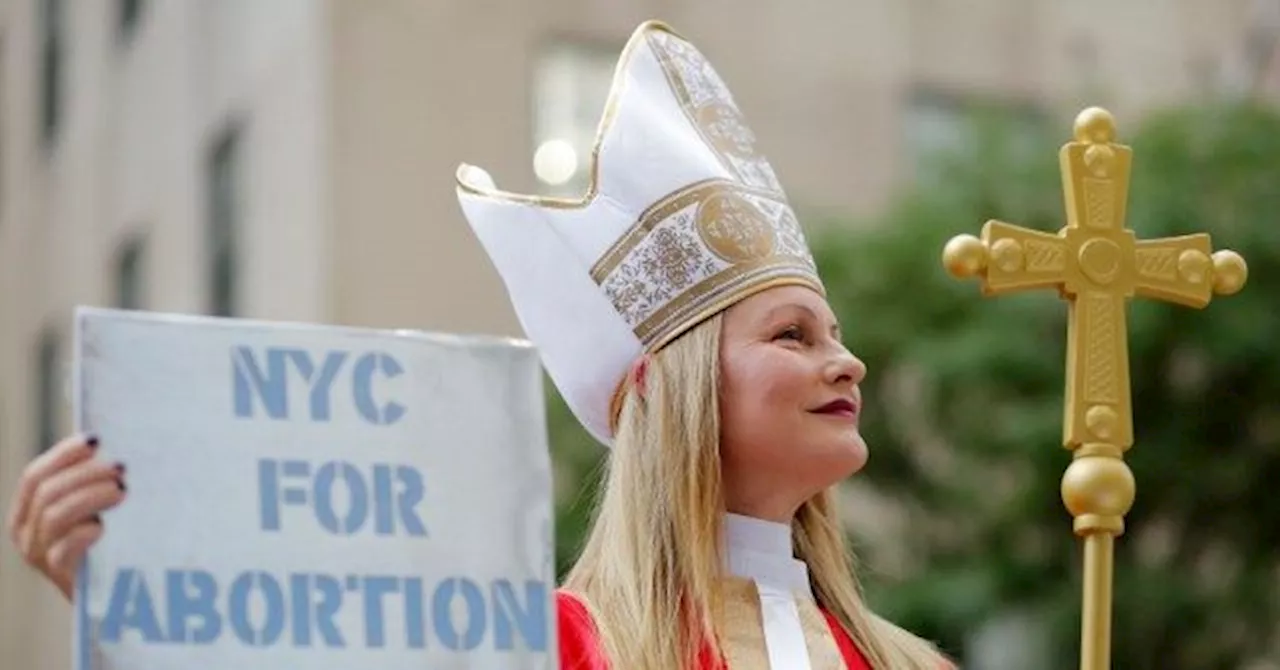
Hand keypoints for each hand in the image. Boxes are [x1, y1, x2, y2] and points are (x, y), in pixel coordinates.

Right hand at [6, 434, 126, 600]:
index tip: (95, 439)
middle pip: (47, 491)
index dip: (63, 454)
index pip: (34, 475)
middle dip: (86, 473)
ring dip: (91, 496)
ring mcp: (39, 557)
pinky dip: (84, 531)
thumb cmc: (109, 542)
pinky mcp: (59, 577)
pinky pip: (63, 548)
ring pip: (54, 515)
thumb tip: (105, 442)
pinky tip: (104, 526)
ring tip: (122, 490)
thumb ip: (89, 480)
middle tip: (121, 468)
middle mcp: (26, 533)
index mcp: (27, 511)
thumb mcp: (93, 507)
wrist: (116, 594)